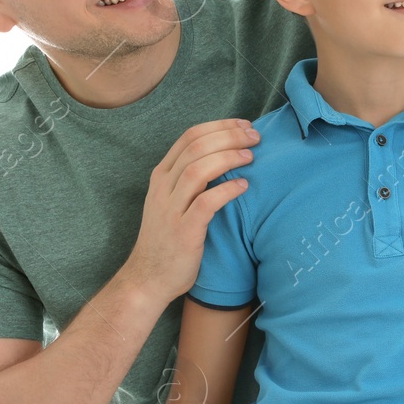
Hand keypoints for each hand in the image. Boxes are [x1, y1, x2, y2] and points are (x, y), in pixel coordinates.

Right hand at [121, 119, 259, 302]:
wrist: (148, 278)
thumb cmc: (169, 239)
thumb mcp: (173, 201)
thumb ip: (192, 179)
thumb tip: (227, 156)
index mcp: (162, 176)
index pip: (190, 136)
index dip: (219, 126)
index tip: (244, 125)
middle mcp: (163, 187)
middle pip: (197, 147)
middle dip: (229, 136)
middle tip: (255, 136)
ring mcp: (171, 209)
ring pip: (198, 169)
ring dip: (228, 157)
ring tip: (251, 156)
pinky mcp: (183, 231)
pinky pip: (206, 202)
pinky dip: (226, 190)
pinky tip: (243, 185)